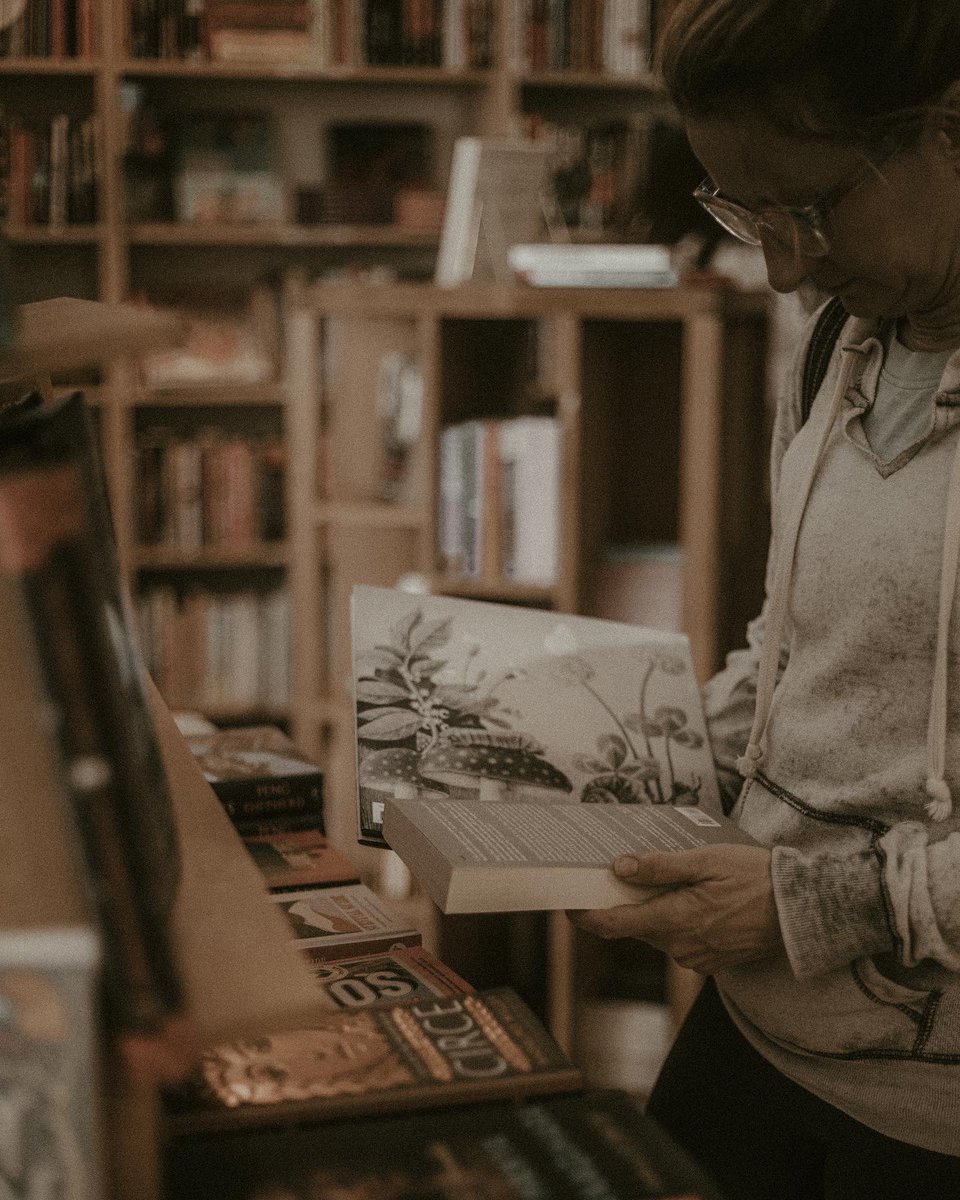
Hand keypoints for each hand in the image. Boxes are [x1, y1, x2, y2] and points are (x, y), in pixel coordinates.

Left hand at [568, 844, 781, 973]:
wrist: (802, 909)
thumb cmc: (755, 877)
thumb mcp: (705, 861)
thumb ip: (660, 867)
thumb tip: (619, 868)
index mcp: (674, 920)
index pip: (614, 925)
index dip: (585, 916)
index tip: (566, 904)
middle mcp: (680, 946)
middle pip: (635, 927)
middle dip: (623, 904)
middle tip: (617, 874)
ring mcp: (697, 957)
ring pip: (658, 933)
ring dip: (653, 912)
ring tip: (663, 881)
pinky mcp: (713, 962)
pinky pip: (681, 941)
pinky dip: (677, 922)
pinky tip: (693, 900)